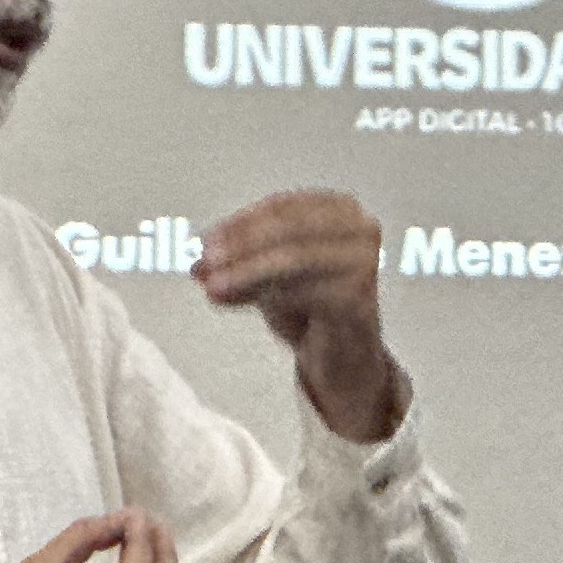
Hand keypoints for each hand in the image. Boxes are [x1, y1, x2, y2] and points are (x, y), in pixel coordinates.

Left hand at [192, 189, 405, 443]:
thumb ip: (234, 263)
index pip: (283, 206)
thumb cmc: (309, 305)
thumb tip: (198, 262)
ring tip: (214, 288)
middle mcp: (360, 228)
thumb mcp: (264, 276)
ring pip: (295, 257)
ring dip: (247, 272)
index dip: (240, 223)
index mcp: (339, 208)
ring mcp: (364, 262)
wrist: (345, 355)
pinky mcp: (360, 297)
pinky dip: (268, 295)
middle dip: (242, 246)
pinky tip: (238, 301)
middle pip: (290, 228)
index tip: (205, 241)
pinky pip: (306, 291)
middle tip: (206, 262)